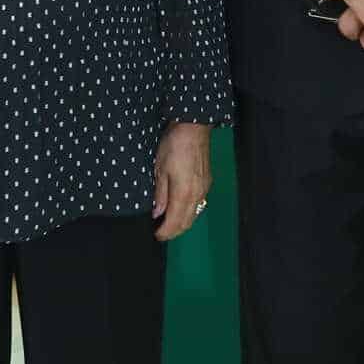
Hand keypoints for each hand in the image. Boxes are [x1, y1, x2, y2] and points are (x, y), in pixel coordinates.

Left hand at [151, 122, 212, 240]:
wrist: (194, 128)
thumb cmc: (174, 146)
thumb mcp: (160, 169)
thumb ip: (160, 195)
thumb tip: (157, 213)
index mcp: (183, 194)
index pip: (175, 223)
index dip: (165, 233)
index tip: (156, 235)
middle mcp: (197, 195)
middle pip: (187, 223)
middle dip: (174, 232)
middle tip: (161, 233)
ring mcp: (204, 189)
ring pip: (195, 215)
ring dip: (182, 223)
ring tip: (169, 223)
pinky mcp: (207, 182)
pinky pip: (199, 205)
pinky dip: (189, 212)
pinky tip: (181, 208)